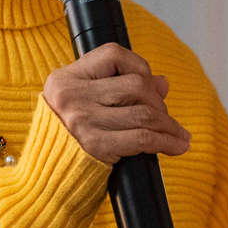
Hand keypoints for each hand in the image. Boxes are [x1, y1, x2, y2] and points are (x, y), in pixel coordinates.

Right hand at [43, 43, 191, 164]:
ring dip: (168, 125)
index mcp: (66, 77)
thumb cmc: (70, 133)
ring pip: (143, 112)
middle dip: (157, 101)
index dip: (140, 67)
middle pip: (135, 85)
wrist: (48, 171)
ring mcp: (83, 119)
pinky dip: (166, 141)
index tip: (149, 85)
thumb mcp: (86, 100)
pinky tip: (177, 145)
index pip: (114, 55)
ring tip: (179, 134)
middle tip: (163, 116)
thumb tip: (162, 83)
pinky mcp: (95, 145)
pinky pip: (142, 138)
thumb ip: (120, 86)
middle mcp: (72, 95)